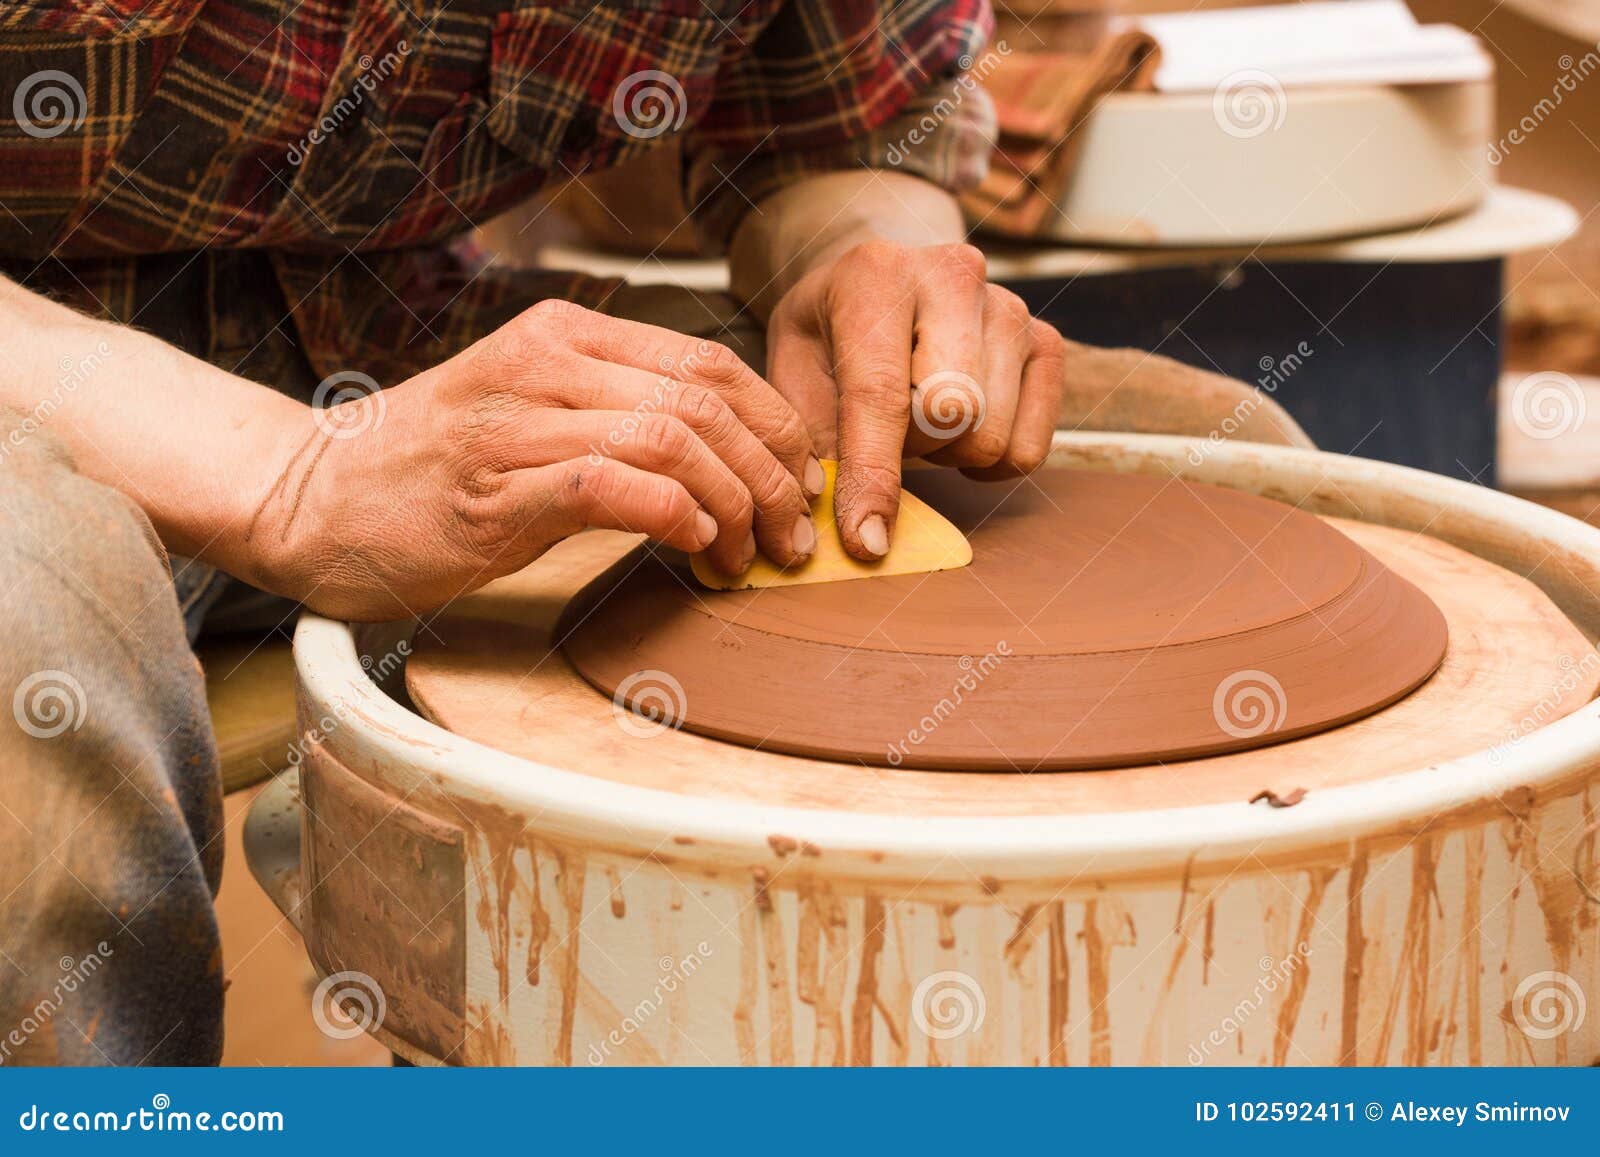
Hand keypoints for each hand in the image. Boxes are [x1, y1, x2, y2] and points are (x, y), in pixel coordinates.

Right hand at [248, 300, 821, 619]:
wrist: (310, 498)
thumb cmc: (432, 469)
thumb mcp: (533, 412)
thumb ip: (617, 413)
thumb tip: (727, 455)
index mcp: (565, 334)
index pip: (710, 361)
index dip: (775, 425)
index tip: (796, 483)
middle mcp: (545, 361)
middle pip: (707, 398)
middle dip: (771, 474)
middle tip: (790, 536)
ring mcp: (517, 421)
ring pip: (673, 438)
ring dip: (734, 505)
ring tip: (748, 556)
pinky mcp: (496, 488)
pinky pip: (614, 485)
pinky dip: (674, 518)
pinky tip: (692, 550)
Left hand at [766, 240, 1065, 559]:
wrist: (879, 281)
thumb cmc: (829, 335)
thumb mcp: (793, 371)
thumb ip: (810, 441)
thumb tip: (844, 531)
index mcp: (877, 275)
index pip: (881, 394)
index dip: (872, 476)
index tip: (865, 541)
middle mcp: (956, 276)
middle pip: (952, 416)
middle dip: (910, 449)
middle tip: (884, 429)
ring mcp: (1010, 307)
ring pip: (990, 437)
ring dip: (945, 452)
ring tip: (917, 419)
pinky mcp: (1046, 341)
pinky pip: (1028, 449)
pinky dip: (989, 462)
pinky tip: (957, 429)